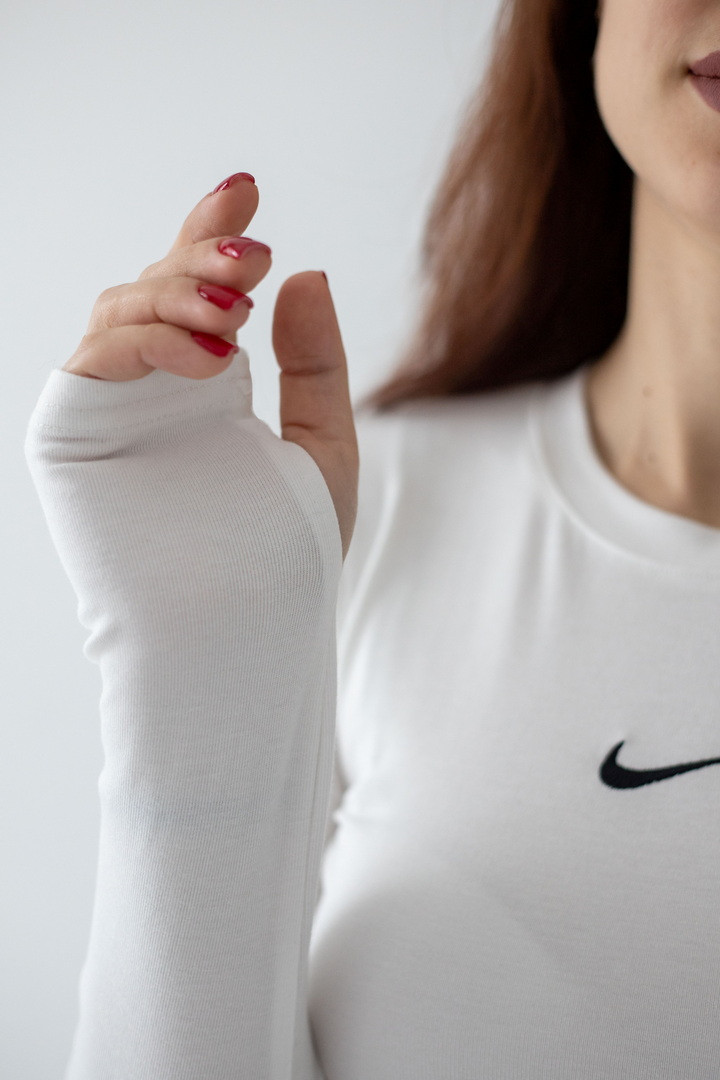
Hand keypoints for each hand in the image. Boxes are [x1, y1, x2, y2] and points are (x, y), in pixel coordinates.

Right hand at [62, 173, 358, 559]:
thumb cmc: (287, 556)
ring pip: (119, 311)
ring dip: (178, 294)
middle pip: (155, 288)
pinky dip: (147, 339)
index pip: (197, 294)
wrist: (248, 632)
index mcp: (207, 389)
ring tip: (239, 314)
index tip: (248, 190)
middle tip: (255, 255)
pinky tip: (211, 354)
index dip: (210, 236)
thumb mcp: (322, 445)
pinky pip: (96, 359)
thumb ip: (314, 364)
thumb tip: (306, 273)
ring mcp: (112, 411)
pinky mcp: (74, 435)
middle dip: (202, 259)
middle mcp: (155, 392)